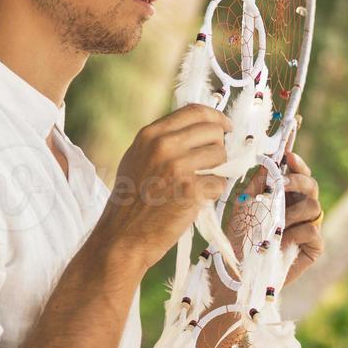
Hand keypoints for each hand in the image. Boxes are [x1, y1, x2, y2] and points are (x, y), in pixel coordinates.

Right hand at [100, 104, 231, 268]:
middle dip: (219, 147)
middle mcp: (163, 146)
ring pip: (221, 156)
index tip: (225, 127)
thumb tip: (201, 130)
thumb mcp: (137, 158)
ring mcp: (177, 168)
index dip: (216, 118)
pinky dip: (212, 193)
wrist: (122, 236)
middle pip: (213, 132)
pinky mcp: (191, 191)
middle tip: (211, 164)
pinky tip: (194, 201)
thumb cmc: (130, 201)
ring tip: (198, 184)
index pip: (195, 112)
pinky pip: (219, 183)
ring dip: (217, 171)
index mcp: (150, 135)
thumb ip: (163, 141)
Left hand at [227, 151, 323, 286]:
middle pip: (312, 186)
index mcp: (286, 197)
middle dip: (299, 180)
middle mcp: (300, 210)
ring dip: (292, 211)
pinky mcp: (314, 247)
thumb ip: (259, 184)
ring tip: (276, 223)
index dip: (298, 164)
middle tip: (283, 184)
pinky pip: (312, 231)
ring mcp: (308, 227)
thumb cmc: (241, 236)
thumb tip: (270, 161)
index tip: (289, 156)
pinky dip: (296, 232)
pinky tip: (282, 240)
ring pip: (314, 206)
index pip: (298, 175)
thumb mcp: (246, 204)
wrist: (238, 269)